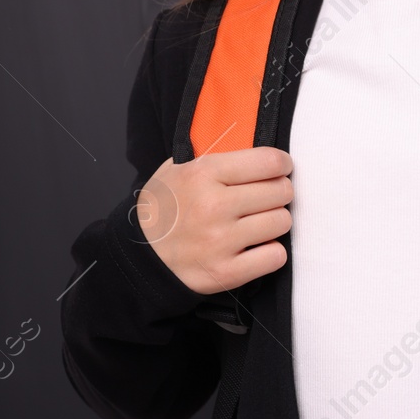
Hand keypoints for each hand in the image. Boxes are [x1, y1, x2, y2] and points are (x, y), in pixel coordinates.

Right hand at [134, 146, 293, 295]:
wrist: (137, 257)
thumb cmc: (164, 209)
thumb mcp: (178, 169)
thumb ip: (217, 157)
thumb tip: (255, 146)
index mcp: (202, 174)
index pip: (269, 161)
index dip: (282, 164)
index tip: (280, 169)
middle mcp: (212, 206)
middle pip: (281, 191)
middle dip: (278, 193)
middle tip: (264, 198)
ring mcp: (219, 242)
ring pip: (282, 222)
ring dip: (274, 222)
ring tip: (256, 223)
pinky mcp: (225, 273)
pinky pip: (276, 257)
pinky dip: (270, 253)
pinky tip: (254, 247)